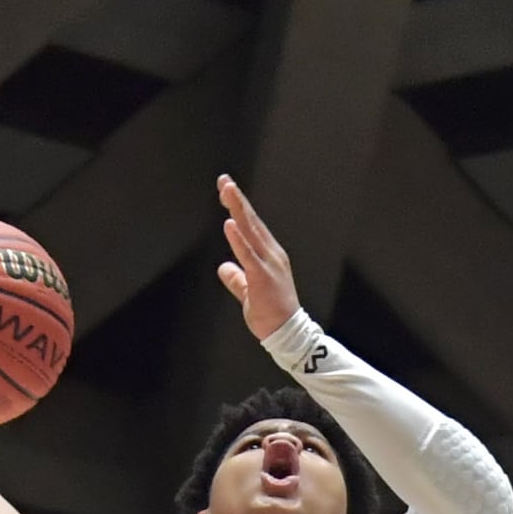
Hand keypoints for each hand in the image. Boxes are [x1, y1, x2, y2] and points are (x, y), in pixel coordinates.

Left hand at [214, 176, 297, 341]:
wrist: (287, 333)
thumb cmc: (272, 314)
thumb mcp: (249, 292)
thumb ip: (237, 278)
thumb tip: (225, 268)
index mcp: (269, 256)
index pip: (251, 227)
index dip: (238, 207)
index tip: (227, 190)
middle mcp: (271, 254)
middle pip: (251, 221)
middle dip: (237, 200)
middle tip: (224, 180)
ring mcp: (268, 264)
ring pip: (250, 231)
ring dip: (238, 209)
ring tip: (227, 191)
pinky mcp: (262, 277)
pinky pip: (248, 254)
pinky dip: (238, 238)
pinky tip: (229, 223)